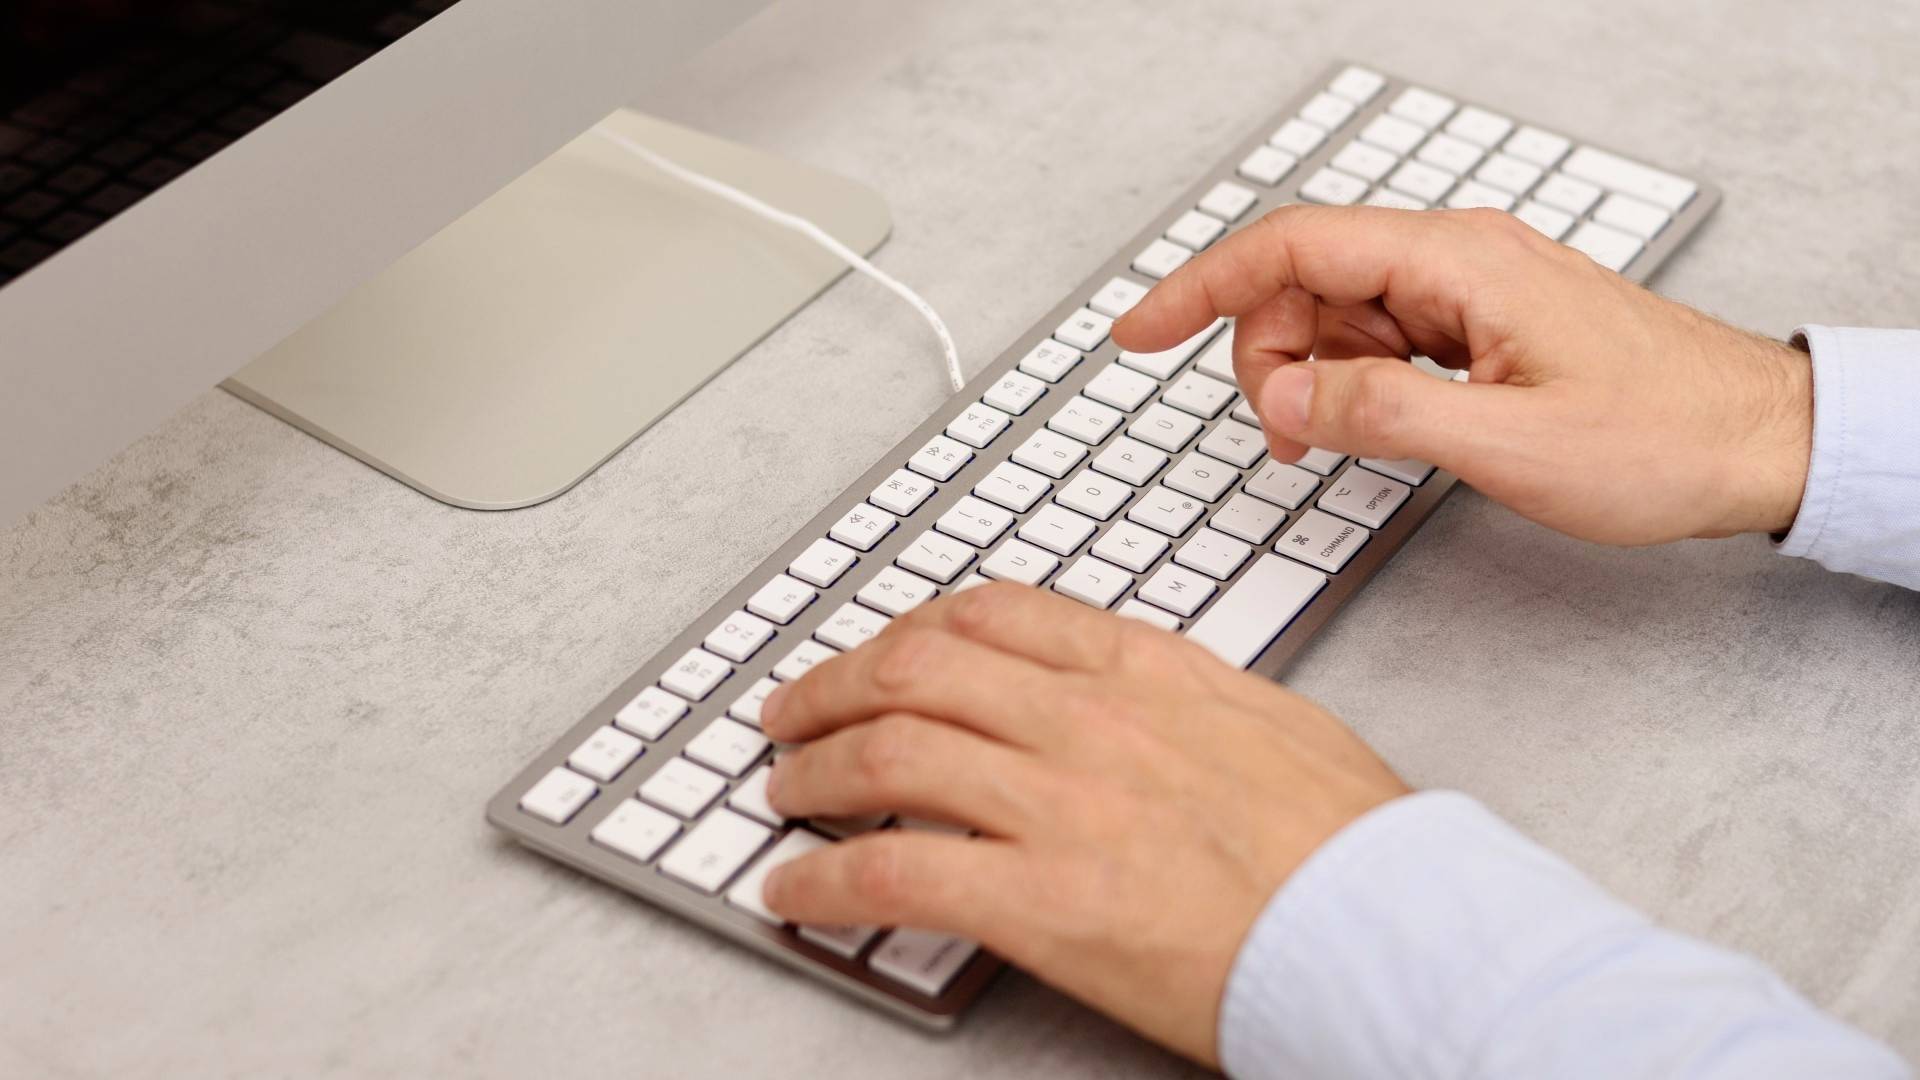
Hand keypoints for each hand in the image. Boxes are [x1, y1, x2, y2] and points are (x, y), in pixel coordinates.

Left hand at [758, 583, 1407, 1065]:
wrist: (1394, 930)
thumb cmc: (1353, 844)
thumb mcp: (1267, 721)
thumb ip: (1178, 697)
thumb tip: (1127, 699)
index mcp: (1146, 671)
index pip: (995, 613)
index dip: (910, 627)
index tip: (881, 648)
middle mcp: (1089, 720)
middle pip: (916, 670)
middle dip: (832, 686)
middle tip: (794, 711)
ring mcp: (1061, 804)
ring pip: (888, 752)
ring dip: (813, 771)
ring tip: (785, 792)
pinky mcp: (1041, 901)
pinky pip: (892, 870)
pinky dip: (821, 878)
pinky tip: (794, 889)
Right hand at [1112, 205, 1813, 544]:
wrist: (1759, 443)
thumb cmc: (1663, 437)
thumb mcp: (1507, 442)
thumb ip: (1382, 413)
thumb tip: (1285, 394)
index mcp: (1457, 263)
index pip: (1293, 249)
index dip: (1200, 289)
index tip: (1137, 332)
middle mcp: (1456, 261)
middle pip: (1305, 282)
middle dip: (1264, 356)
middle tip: (1284, 438)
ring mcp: (1468, 292)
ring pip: (1337, 315)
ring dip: (1307, 378)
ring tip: (1324, 446)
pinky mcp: (1480, 327)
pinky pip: (1381, 340)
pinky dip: (1349, 383)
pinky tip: (1358, 428)